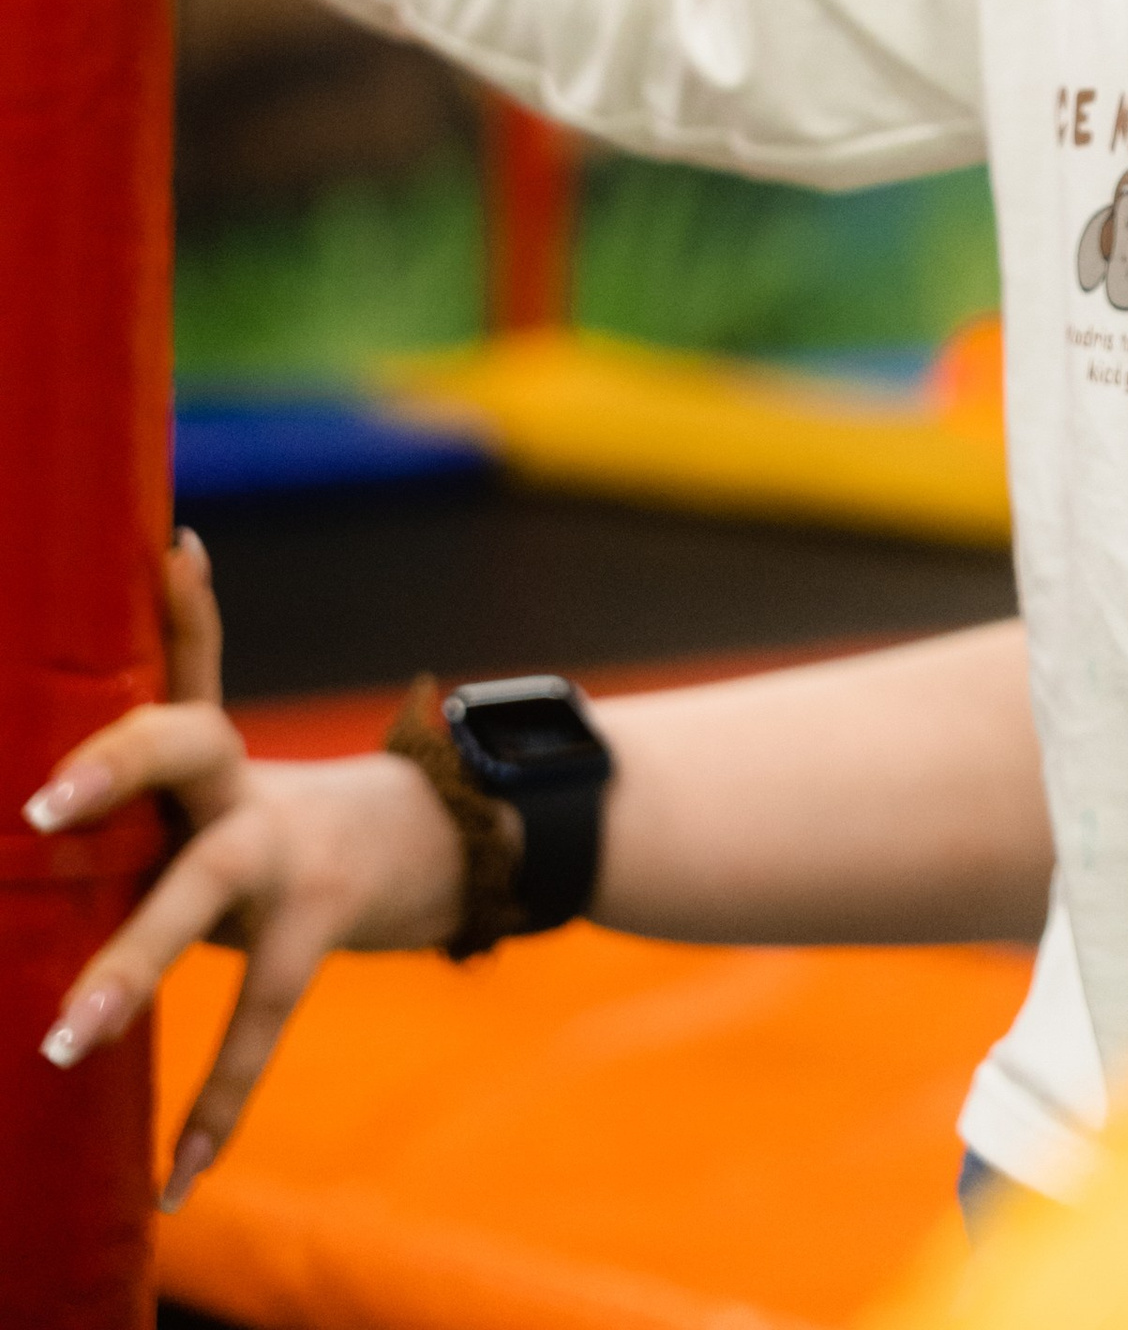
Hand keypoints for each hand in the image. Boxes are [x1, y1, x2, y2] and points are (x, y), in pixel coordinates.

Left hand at [24, 530, 469, 1210]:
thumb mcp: (229, 767)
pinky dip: (216, 1106)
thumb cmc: (287, 810)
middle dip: (115, 771)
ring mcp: (286, 860)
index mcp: (218, 752)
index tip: (130, 606)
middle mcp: (247, 788)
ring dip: (133, 966)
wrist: (446, 838)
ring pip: (207, 899)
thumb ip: (176, 707)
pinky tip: (176, 1180)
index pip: (184, 671)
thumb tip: (149, 587)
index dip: (167, 626)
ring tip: (62, 1041)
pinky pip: (258, 1023)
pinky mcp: (311, 933)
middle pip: (185, 751)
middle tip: (37, 809)